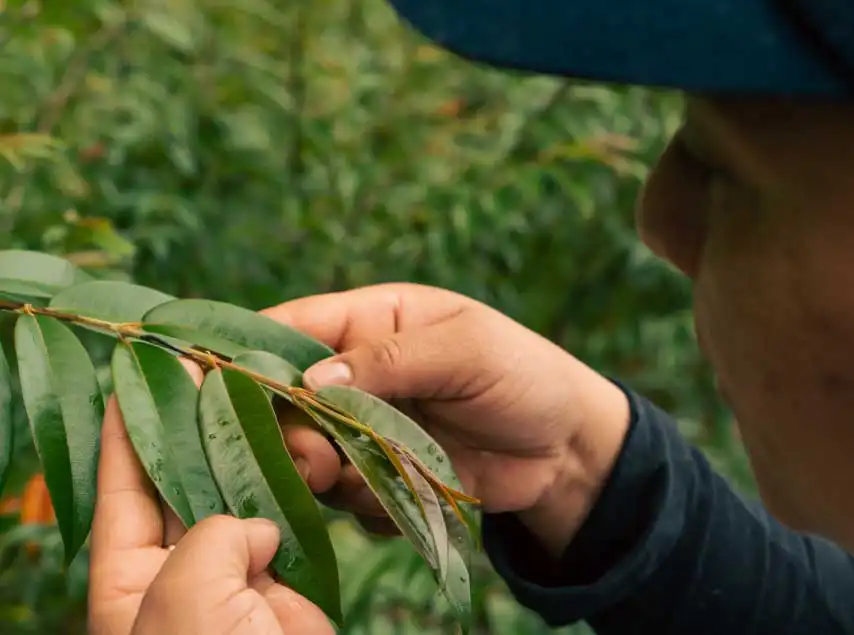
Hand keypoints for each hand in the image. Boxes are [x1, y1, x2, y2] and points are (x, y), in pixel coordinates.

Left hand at [87, 366, 333, 634]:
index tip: (139, 375)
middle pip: (181, 483)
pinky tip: (302, 451)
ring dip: (253, 453)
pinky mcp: (282, 584)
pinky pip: (285, 521)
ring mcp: (232, 578)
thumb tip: (256, 527)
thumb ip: (209, 541)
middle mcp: (177, 573)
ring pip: (240, 497)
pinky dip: (295, 488)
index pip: (121, 491)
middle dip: (195, 429)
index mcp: (128, 583)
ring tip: (266, 403)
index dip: (129, 431)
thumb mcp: (183, 605)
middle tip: (213, 370)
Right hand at [263, 283, 630, 555]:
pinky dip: (359, 502)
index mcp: (372, 322)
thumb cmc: (522, 375)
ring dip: (321, 472)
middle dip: (286, 429)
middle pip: (283, 399)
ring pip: (305, 452)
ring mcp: (364, 428)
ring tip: (359, 477)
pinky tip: (401, 494)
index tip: (204, 379)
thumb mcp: (466, 350)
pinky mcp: (379, 475)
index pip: (288, 327)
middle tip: (315, 457)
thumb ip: (391, 360)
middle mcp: (356, 374)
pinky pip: (342, 494)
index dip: (244, 351)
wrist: (564, 448)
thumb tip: (313, 379)